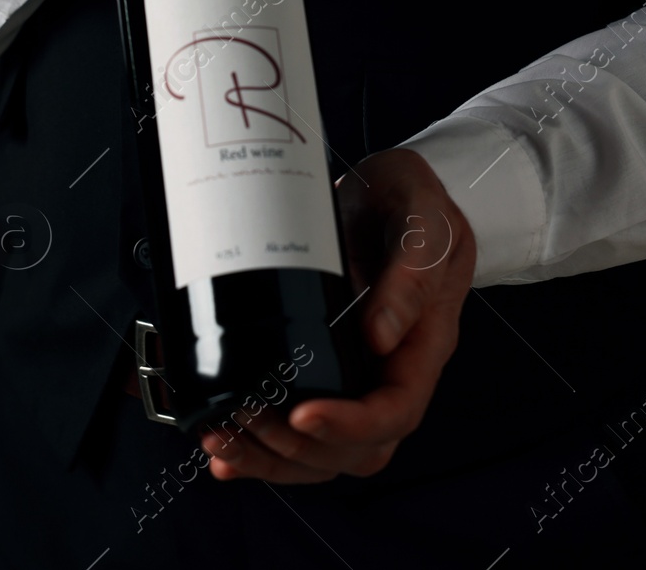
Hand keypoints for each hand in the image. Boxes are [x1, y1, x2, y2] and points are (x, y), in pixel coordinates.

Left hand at [200, 148, 476, 482]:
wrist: (389, 189)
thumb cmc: (414, 202)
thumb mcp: (422, 220)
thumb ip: (410, 274)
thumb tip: (379, 336)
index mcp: (424, 345)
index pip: (395, 411)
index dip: (351, 425)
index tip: (304, 414)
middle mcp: (390, 370)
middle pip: (353, 448)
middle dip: (295, 447)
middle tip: (244, 418)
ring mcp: (354, 372)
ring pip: (320, 450)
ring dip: (268, 456)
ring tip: (222, 439)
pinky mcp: (320, 363)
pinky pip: (295, 424)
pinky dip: (258, 446)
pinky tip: (222, 446)